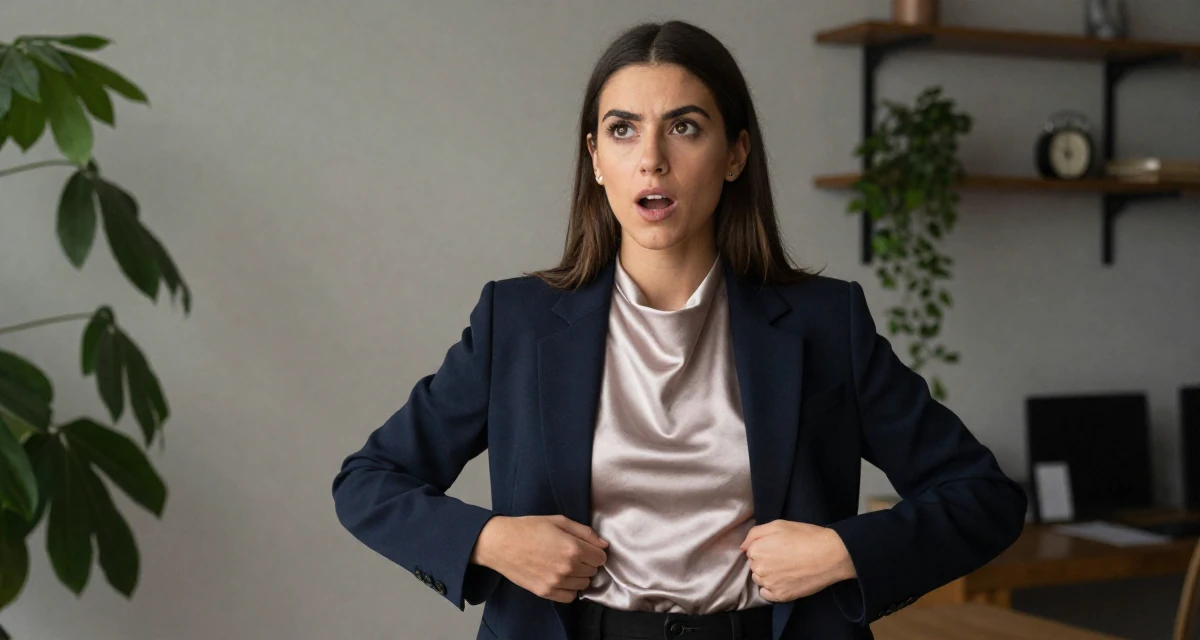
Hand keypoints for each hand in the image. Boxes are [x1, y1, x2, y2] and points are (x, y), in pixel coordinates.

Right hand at [472, 515, 608, 602]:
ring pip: (583, 584)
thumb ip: (585, 532)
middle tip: (572, 554)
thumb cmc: (528, 528)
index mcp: (573, 548)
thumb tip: (603, 544)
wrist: (501, 543)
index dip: (595, 551)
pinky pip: (570, 597)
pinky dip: (569, 588)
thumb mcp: (559, 521)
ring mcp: (556, 582)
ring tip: (565, 565)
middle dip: (587, 562)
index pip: (601, 558)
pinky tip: (560, 577)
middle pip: (593, 571)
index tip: (587, 548)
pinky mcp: (545, 592)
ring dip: (579, 575)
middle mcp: (567, 568)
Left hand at [739, 520, 855, 602]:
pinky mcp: (781, 596)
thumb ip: (755, 534)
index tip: (778, 547)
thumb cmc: (805, 536)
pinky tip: (785, 581)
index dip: (765, 547)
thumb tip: (743, 547)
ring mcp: (770, 584)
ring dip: (768, 575)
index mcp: (756, 550)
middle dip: (765, 561)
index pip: (751, 551)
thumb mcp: (778, 525)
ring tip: (787, 568)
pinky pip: (766, 594)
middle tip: (785, 557)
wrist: (830, 555)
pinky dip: (772, 589)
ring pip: (760, 580)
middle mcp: (759, 568)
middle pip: (755, 566)